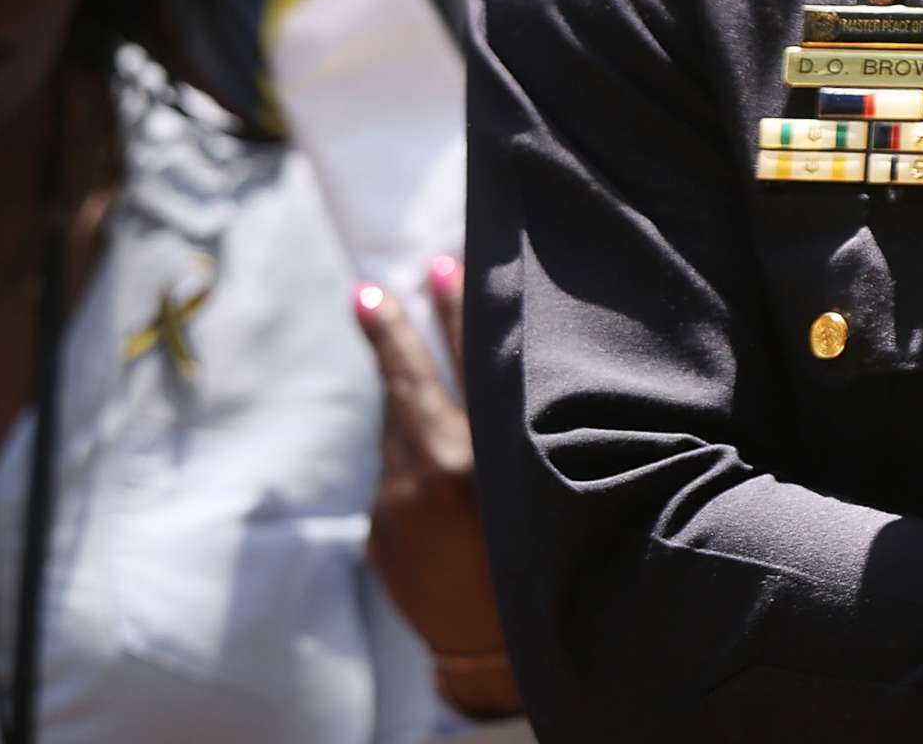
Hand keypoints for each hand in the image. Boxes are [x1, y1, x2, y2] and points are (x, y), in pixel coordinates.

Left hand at [356, 259, 520, 718]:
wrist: (497, 657)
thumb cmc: (548, 564)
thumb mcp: (543, 488)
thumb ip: (518, 434)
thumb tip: (503, 383)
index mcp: (475, 457)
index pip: (459, 361)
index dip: (450, 310)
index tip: (431, 265)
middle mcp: (427, 473)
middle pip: (408, 385)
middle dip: (396, 333)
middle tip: (375, 289)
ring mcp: (393, 504)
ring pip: (399, 432)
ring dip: (406, 397)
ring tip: (406, 357)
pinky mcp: (379, 533)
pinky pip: (397, 478)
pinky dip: (414, 461)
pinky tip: (439, 471)